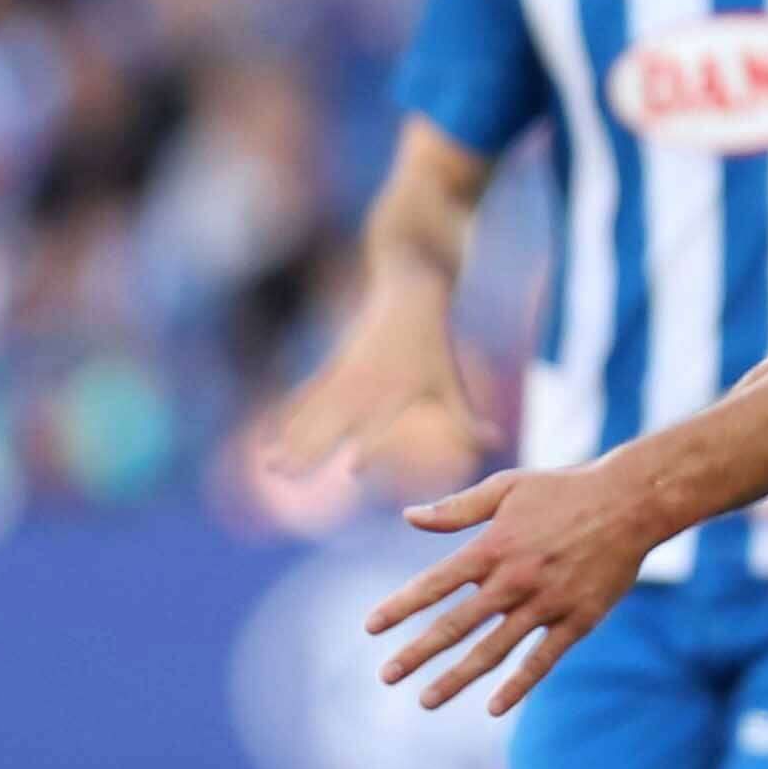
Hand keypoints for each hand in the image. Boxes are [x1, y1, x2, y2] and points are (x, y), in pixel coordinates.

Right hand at [265, 298, 489, 497]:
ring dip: (293, 441)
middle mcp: (367, 385)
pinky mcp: (334, 366)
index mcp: (397, 392)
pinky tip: (275, 436)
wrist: (408, 291)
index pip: (383, 425)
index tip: (354, 471)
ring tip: (271, 467)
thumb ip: (466, 418)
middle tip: (288, 477)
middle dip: (311, 451)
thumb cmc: (435, 343)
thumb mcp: (451, 380)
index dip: (370, 448)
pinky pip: (308, 396)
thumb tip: (496, 443)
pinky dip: (292, 417)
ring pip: (314, 414)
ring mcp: (346, 375)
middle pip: (334, 424)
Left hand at [369, 456, 666, 713]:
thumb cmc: (565, 489)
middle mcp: (514, 580)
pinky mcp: (578, 619)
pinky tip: (494, 707)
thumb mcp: (507, 487)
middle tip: (386, 676)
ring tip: (426, 700)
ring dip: (457, 677)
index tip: (371, 628)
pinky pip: (542, 659)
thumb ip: (457, 509)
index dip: (401, 607)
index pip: (434, 584)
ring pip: (493, 649)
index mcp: (492, 547)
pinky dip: (518, 684)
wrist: (632, 502)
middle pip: (455, 624)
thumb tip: (408, 517)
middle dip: (417, 653)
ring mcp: (547, 603)